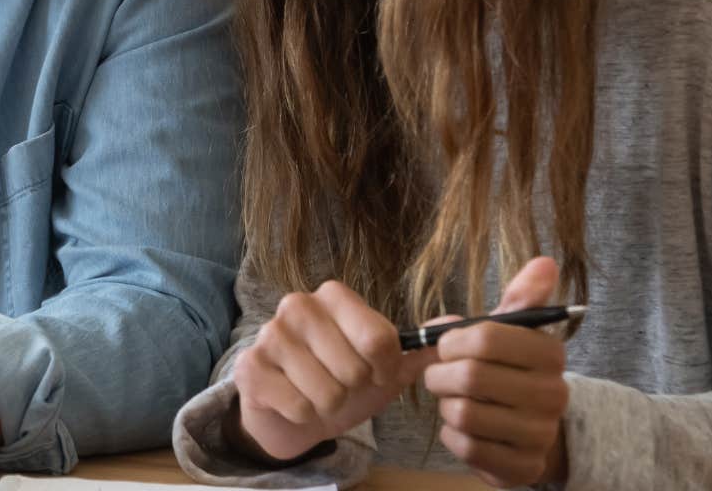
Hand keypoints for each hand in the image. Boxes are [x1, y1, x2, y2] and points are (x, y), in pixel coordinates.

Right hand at [228, 280, 442, 462]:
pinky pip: (298, 406)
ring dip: (328, 405)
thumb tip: (461, 324)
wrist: (290, 410)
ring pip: (326, 392)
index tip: (375, 373)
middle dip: (353, 390)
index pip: (379, 339)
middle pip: (354, 369)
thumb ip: (419, 348)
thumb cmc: (341, 382)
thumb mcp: (385, 368)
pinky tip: (294, 402)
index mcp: (333, 296)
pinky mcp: (250, 367)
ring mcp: (270, 334)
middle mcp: (298, 305)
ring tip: (318, 395)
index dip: (384, 369)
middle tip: (340, 386)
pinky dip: (304, 416)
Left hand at [422, 257, 570, 487]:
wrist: (533, 429)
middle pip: (468, 377)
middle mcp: (553, 394)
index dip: (451, 341)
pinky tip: (463, 428)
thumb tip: (546, 262)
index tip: (446, 345)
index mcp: (550, 353)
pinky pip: (465, 446)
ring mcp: (540, 434)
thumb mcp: (515, 331)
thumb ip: (523, 297)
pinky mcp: (522, 467)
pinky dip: (451, 435)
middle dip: (440, 375)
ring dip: (446, 406)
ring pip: (463, 414)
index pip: (484, 338)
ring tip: (454, 400)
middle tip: (439, 374)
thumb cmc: (511, 370)